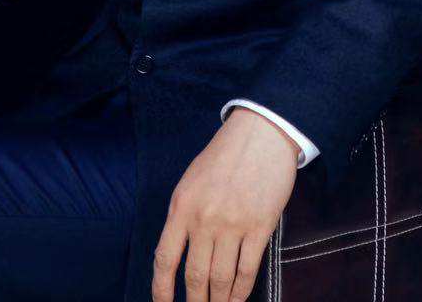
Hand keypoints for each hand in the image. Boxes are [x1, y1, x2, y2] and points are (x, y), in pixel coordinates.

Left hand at [152, 106, 298, 301]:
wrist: (259, 135)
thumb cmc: (224, 156)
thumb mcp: (191, 181)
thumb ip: (184, 215)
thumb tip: (180, 253)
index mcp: (181, 206)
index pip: (164, 258)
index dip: (161, 290)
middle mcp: (203, 219)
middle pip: (195, 277)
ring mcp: (232, 225)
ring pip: (221, 280)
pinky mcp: (259, 228)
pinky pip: (247, 270)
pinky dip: (240, 292)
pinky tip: (237, 299)